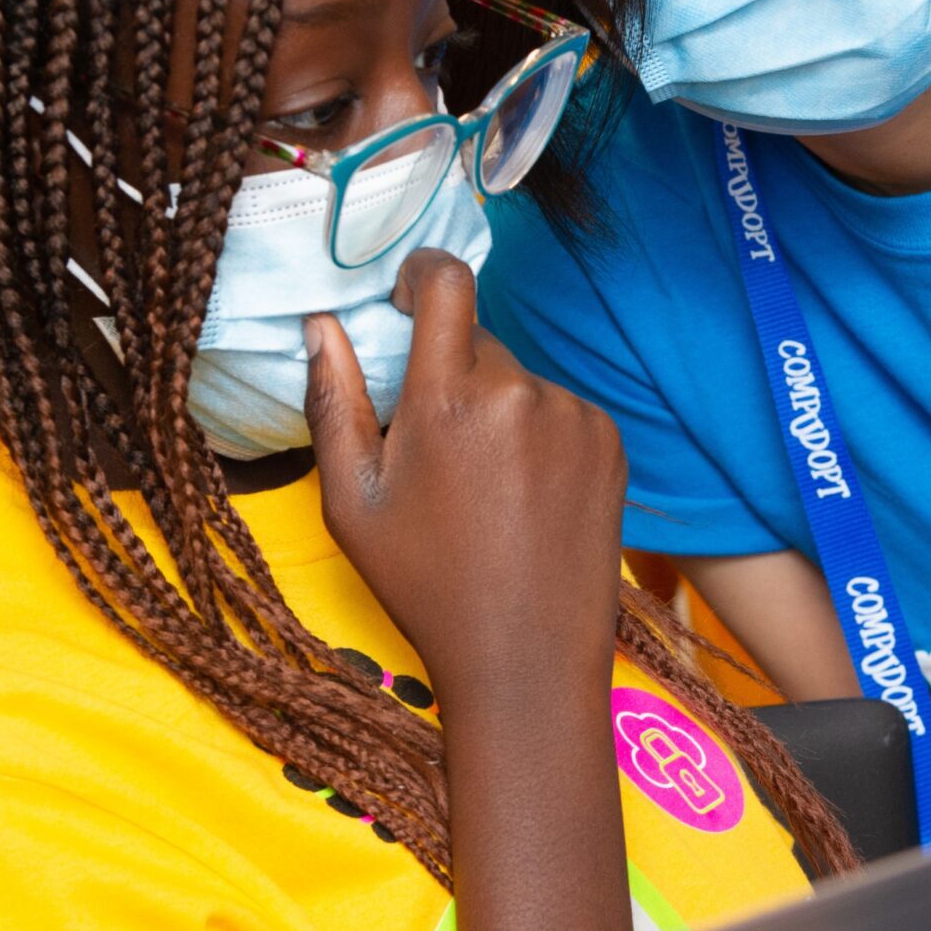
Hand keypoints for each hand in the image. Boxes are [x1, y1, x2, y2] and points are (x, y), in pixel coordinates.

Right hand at [306, 249, 626, 705]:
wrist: (528, 657)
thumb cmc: (425, 583)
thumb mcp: (351, 502)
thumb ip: (333, 402)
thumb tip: (320, 324)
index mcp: (447, 400)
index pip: (447, 281)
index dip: (422, 272)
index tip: (407, 294)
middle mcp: (519, 391)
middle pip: (477, 341)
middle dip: (450, 373)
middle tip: (434, 448)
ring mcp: (573, 414)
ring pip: (519, 380)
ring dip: (497, 408)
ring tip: (486, 489)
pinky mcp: (610, 439)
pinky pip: (560, 410)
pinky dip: (539, 434)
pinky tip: (526, 497)